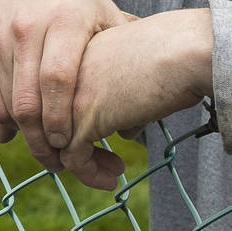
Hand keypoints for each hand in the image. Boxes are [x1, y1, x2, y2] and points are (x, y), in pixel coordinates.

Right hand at [0, 0, 134, 177]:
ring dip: (23, 134)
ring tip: (44, 152)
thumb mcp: (105, 16)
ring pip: (6, 101)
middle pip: (28, 98)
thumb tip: (136, 130)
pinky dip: (3, 118)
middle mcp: (29, 29)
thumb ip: (123, 64)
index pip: (59, 78)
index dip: (61, 117)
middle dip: (40, 139)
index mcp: (67, 21)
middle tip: (57, 162)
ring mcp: (1, 37)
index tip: (69, 144)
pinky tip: (19, 132)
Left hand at [63, 9, 213, 189]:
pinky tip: (113, 179)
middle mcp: (61, 74)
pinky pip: (73, 159)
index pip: (54, 98)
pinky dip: (90, 175)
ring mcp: (67, 96)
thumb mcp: (136, 75)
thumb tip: (124, 129)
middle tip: (103, 164)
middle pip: (48, 121)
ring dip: (82, 167)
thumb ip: (122, 99)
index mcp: (71, 56)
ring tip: (111, 176)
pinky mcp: (83, 119)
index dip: (71, 124)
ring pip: (55, 144)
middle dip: (71, 148)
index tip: (102, 140)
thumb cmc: (173, 57)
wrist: (183, 51)